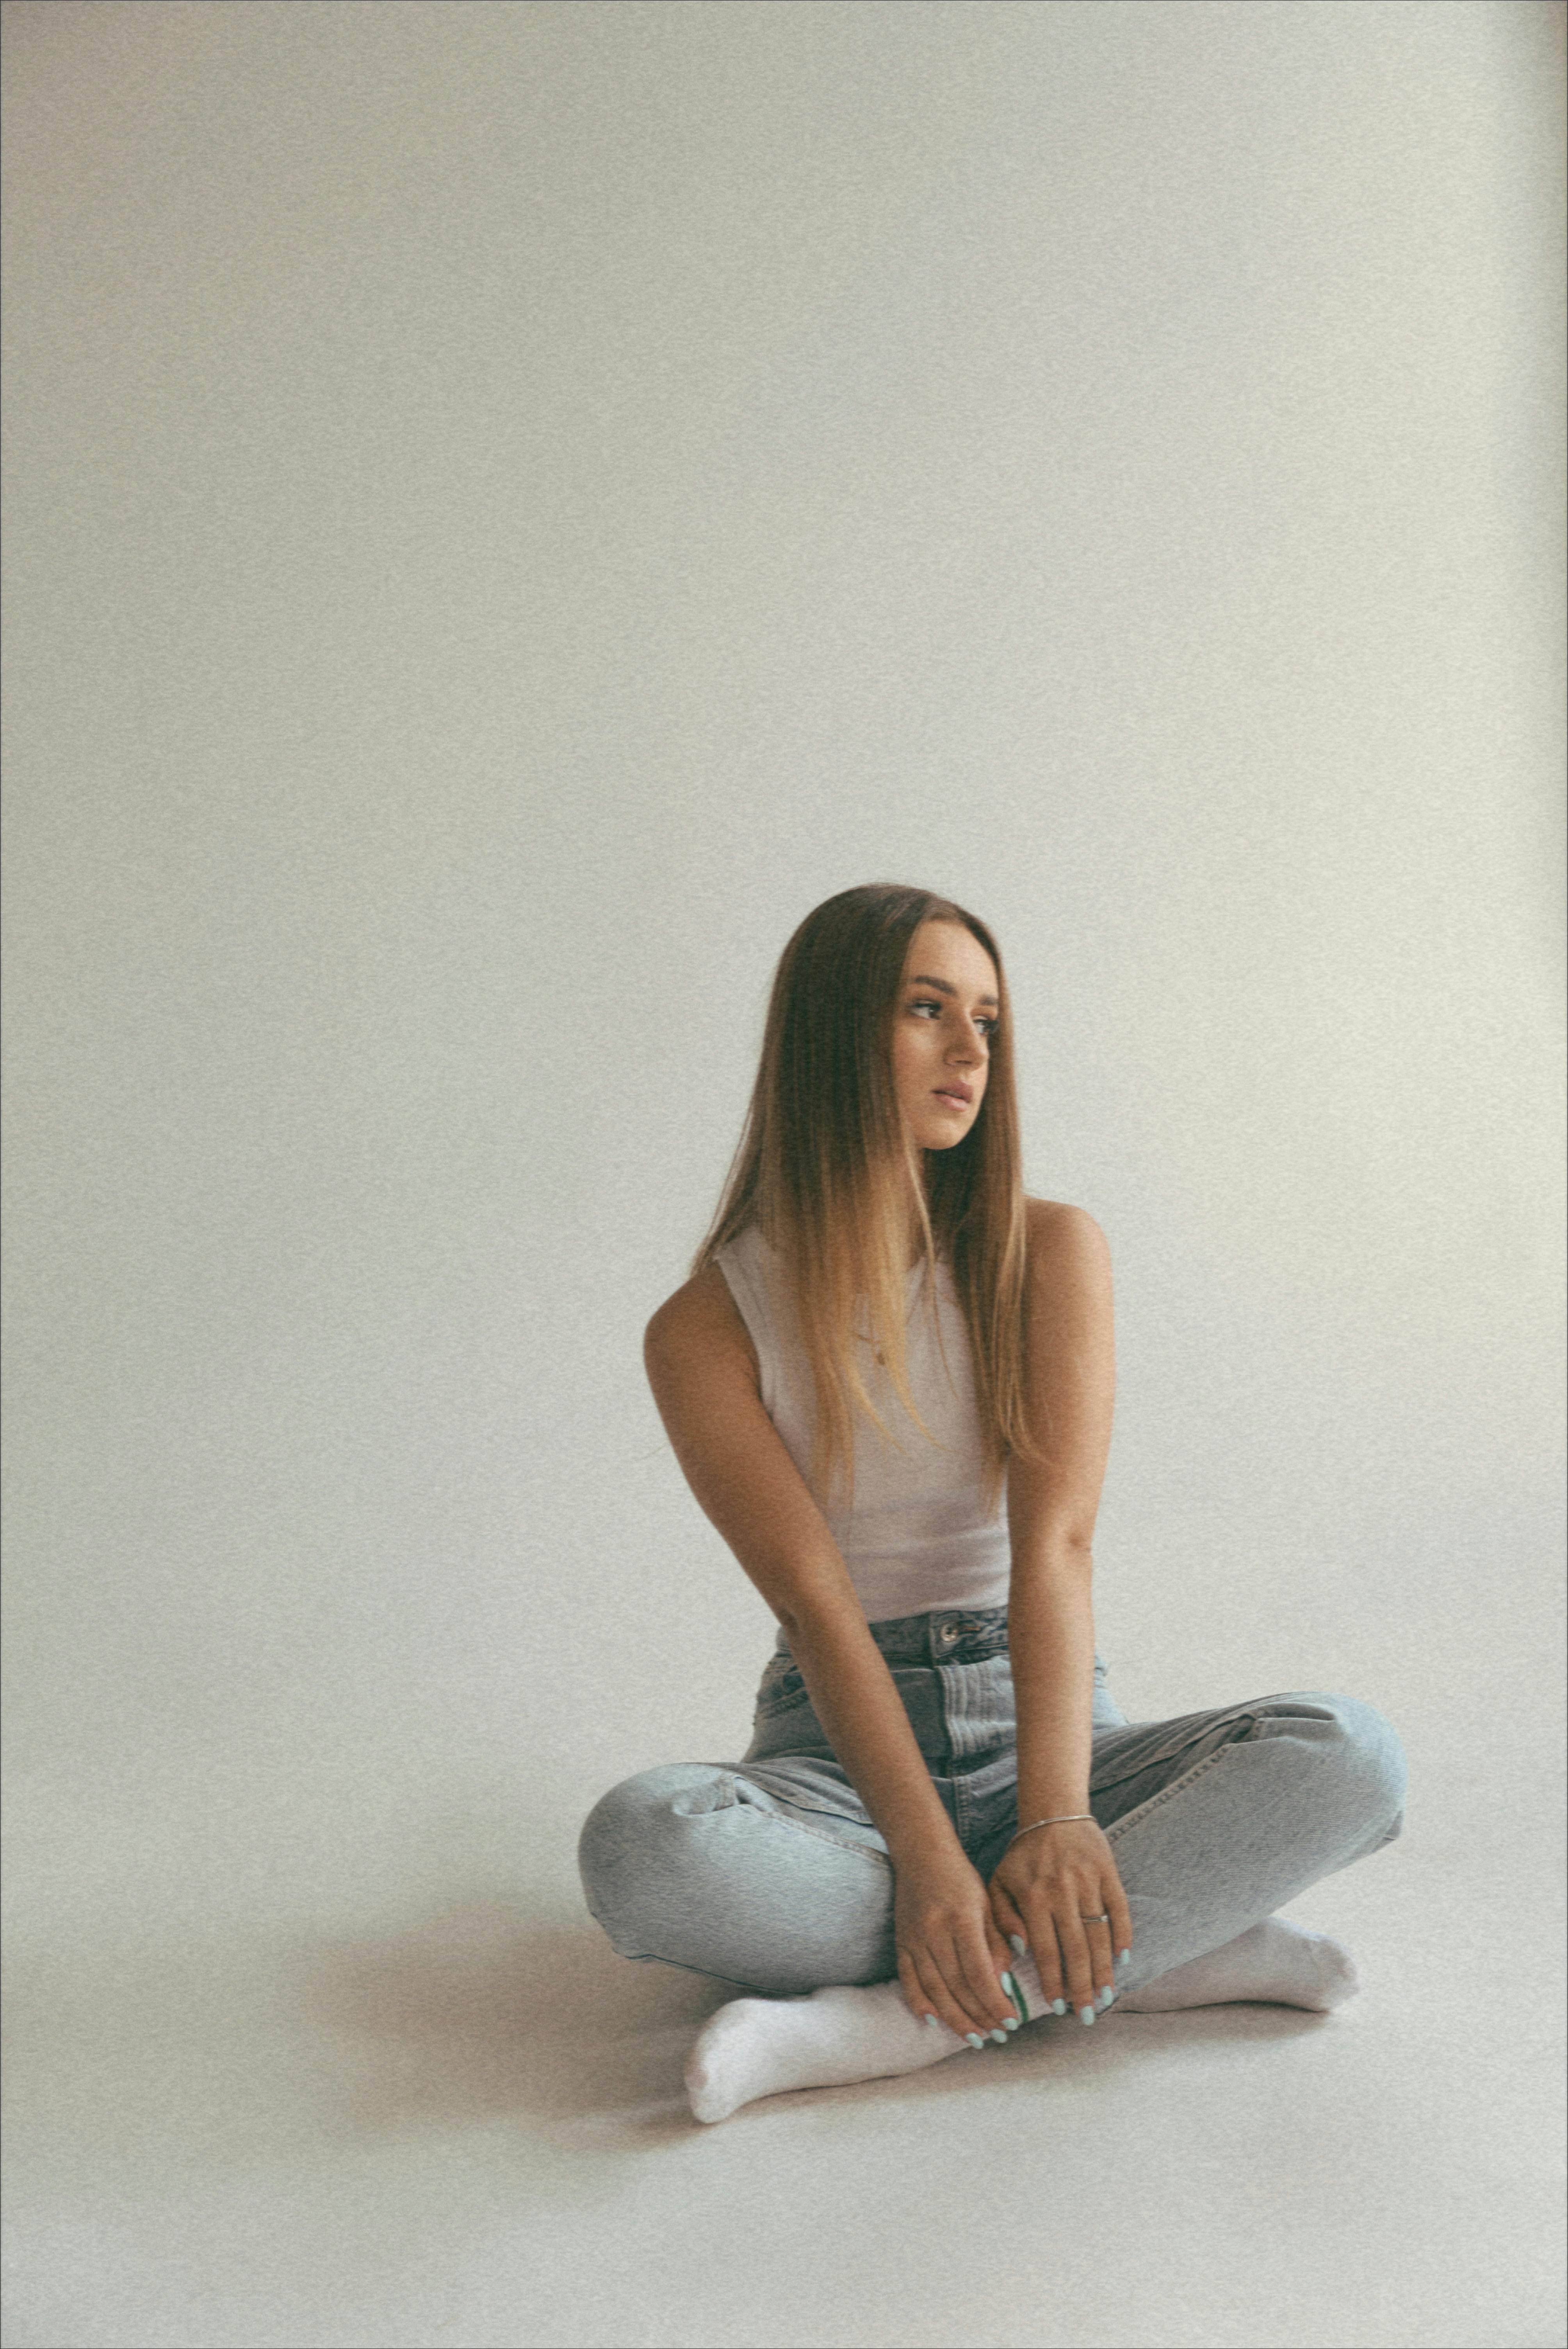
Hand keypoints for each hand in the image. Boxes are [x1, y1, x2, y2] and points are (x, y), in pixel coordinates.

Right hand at [893, 1843, 1022, 2042]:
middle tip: (997, 2034)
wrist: (921, 1854)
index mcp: (962, 1920)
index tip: (1011, 2021)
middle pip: (957, 1987)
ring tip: (974, 2037)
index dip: (995, 2002)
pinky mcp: (901, 1942)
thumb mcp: (987, 1903)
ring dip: (955, 2018)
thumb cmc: (961, 1878)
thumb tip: (1003, 1981)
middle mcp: (935, 1931)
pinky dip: (920, 2003)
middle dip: (979, 2016)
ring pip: (934, 1989)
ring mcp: (914, 1938)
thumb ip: (996, 1941)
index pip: (980, 1973)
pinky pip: (908, 1979)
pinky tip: (934, 2020)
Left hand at [987, 1818, 1131, 2018]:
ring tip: (1106, 1997)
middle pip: (1075, 1950)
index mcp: (1033, 1897)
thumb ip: (1002, 1919)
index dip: (1053, 1981)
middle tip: (1086, 2014)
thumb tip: (1020, 1954)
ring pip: (1098, 1936)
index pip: (1045, 1950)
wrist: (1053, 1813)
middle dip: (1081, 1986)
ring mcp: (1088, 1882)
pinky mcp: (1108, 1873)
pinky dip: (1122, 1936)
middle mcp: (1061, 1892)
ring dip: (1103, 1970)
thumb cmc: (1023, 1856)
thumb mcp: (999, 1882)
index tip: (1057, 2007)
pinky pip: (1119, 1910)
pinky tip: (1122, 1960)